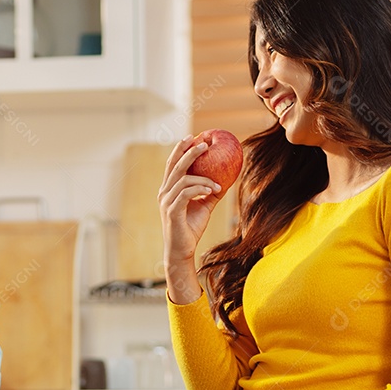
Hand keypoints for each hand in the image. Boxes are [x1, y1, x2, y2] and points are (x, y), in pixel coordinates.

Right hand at [158, 137, 224, 301]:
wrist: (181, 251)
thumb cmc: (190, 229)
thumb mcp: (204, 207)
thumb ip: (210, 192)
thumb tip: (226, 179)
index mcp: (168, 190)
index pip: (172, 164)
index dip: (180, 149)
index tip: (193, 138)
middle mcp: (164, 192)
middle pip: (174, 165)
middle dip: (188, 151)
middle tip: (204, 143)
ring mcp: (167, 201)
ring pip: (182, 178)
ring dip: (203, 176)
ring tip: (217, 182)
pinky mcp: (172, 210)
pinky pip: (187, 192)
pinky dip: (201, 188)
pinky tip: (213, 190)